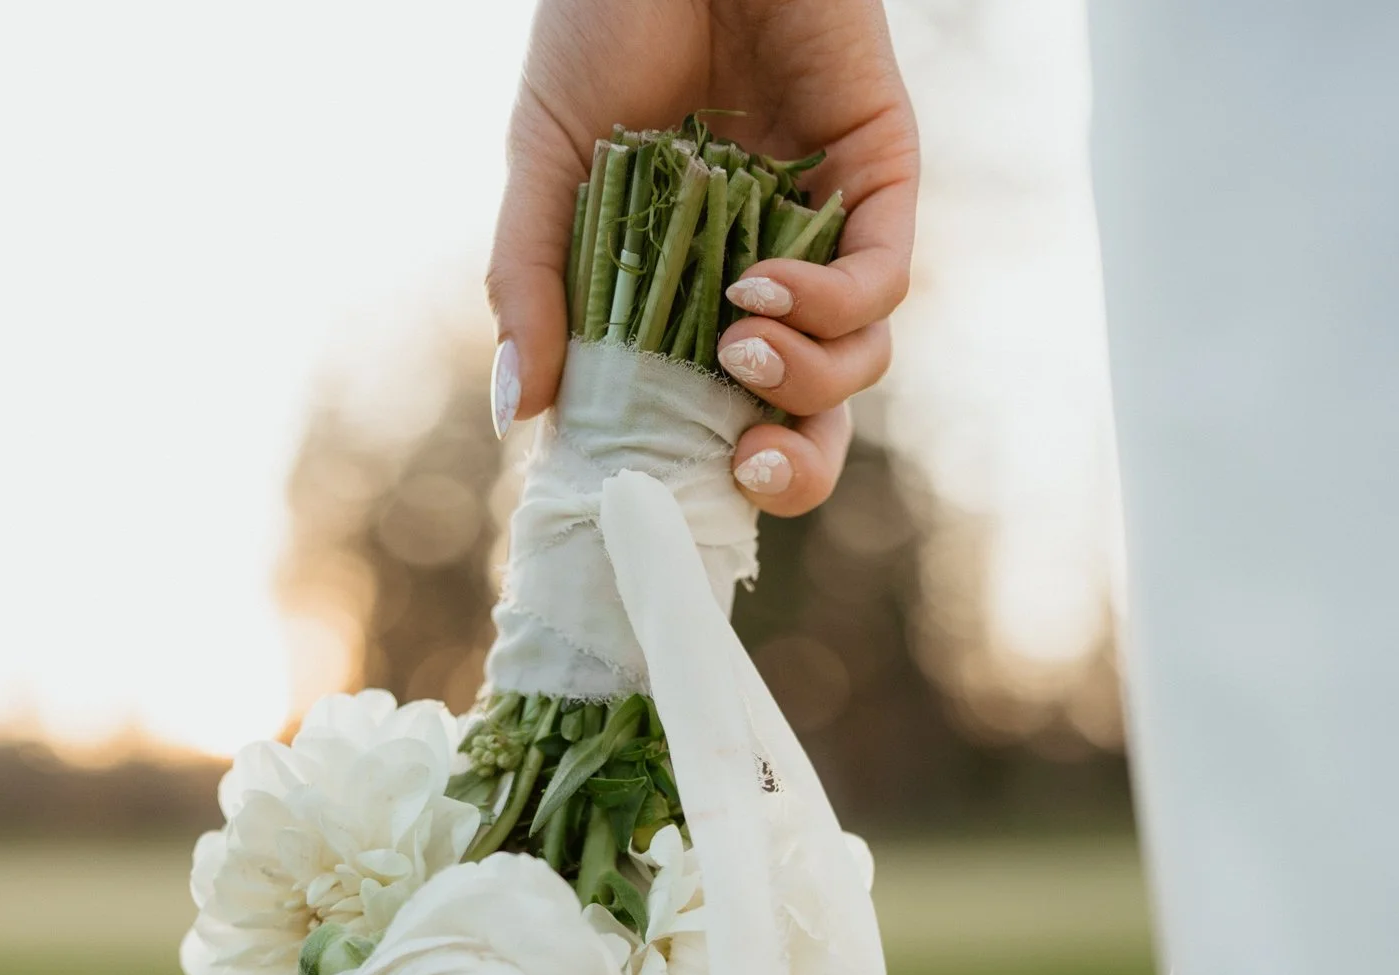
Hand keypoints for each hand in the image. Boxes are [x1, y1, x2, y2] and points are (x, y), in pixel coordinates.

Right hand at [486, 0, 918, 515]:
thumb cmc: (603, 21)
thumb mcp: (542, 166)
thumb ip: (529, 286)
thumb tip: (518, 415)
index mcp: (687, 293)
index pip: (716, 417)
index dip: (704, 475)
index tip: (667, 502)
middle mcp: (766, 279)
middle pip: (808, 420)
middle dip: (792, 471)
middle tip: (746, 469)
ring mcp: (827, 233)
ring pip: (854, 366)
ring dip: (802, 381)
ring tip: (733, 345)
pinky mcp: (878, 178)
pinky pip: (879, 283)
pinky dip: (827, 309)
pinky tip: (761, 292)